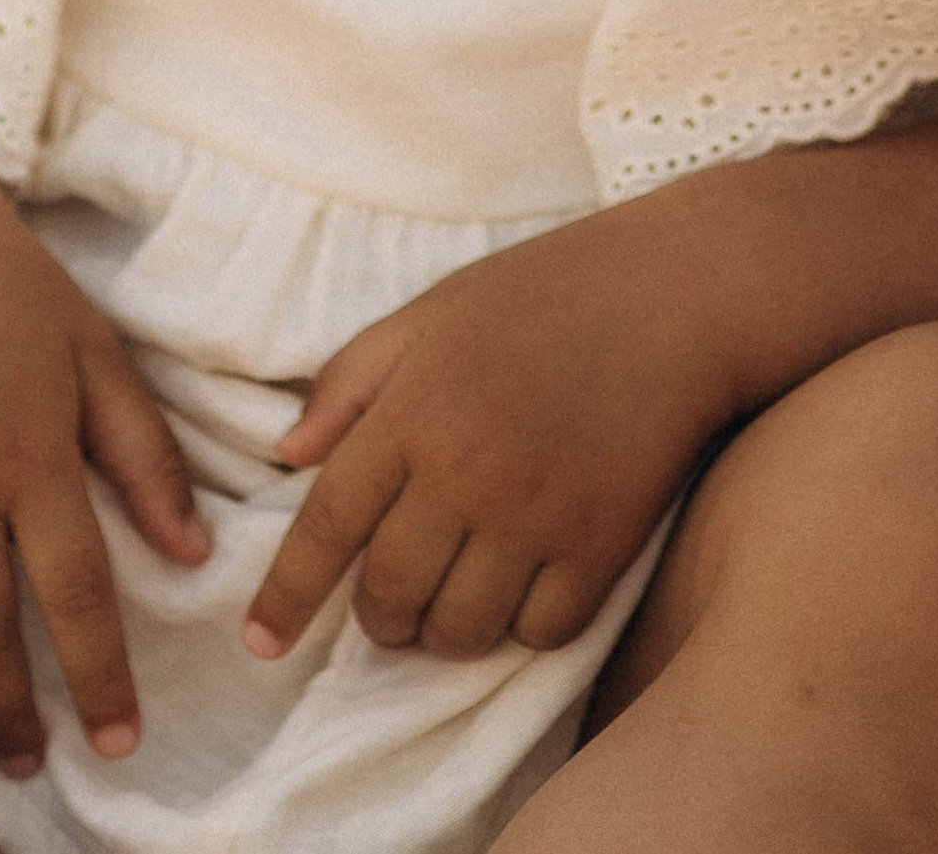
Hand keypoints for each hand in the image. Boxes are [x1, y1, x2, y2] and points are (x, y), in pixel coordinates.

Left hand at [245, 212, 739, 665]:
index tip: (260, 644)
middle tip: (388, 605)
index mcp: (413, 408)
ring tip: (453, 600)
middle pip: (389, 595)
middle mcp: (466, 471)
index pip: (326, 526)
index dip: (285, 595)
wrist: (678, 294)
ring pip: (460, 630)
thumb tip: (287, 455)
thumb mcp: (432, 311)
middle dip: (377, 619)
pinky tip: (522, 590)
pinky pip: (540, 633)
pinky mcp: (600, 545)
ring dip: (443, 633)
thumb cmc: (545, 293)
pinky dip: (520, 627)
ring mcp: (536, 515)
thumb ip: (352, 380)